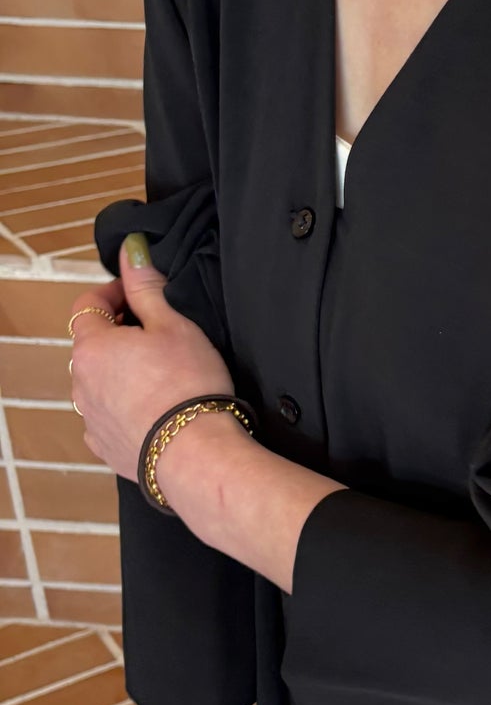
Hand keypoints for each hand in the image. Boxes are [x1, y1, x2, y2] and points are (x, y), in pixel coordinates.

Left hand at [68, 231, 234, 483]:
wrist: (196, 454)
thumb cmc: (188, 384)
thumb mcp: (174, 324)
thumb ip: (146, 287)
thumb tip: (130, 251)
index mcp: (92, 346)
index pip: (87, 304)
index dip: (112, 292)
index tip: (138, 293)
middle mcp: (80, 382)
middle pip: (92, 345)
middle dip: (118, 334)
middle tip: (158, 334)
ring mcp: (89, 418)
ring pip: (98, 382)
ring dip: (120, 372)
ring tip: (161, 377)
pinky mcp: (105, 447)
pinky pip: (108, 417)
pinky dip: (125, 408)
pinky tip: (155, 411)